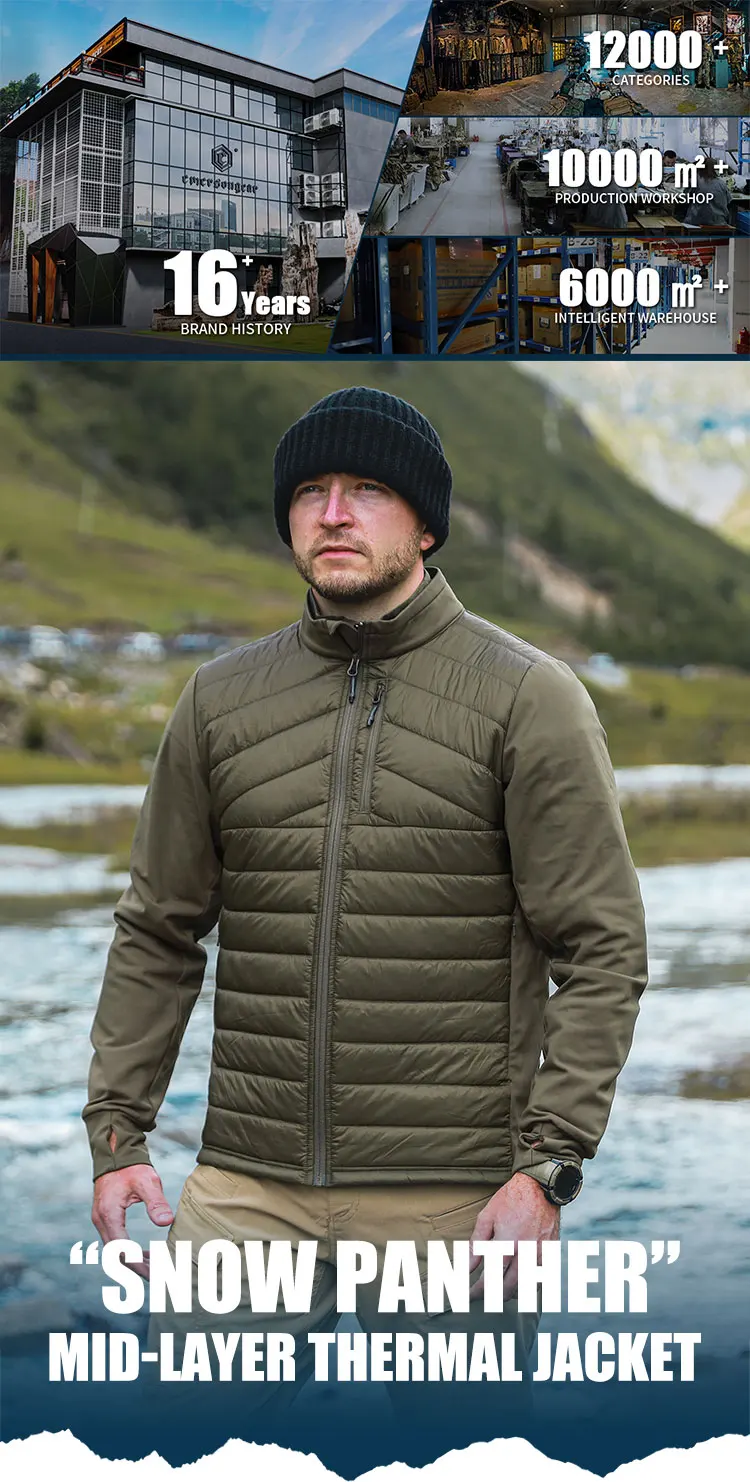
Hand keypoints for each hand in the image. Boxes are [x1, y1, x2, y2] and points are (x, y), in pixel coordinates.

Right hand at [91, 1165, 173, 1277]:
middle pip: (116, 1255)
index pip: (121, 1249)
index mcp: (109, 1214)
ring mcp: (102, 1221)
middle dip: (137, 1268)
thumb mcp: (148, 1182)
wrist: (116, 1154)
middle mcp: (101, 1221)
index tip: (154, 1274)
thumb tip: (167, 1222)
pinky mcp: (106, 1219)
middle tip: (159, 1278)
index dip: (137, 1264)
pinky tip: (146, 1255)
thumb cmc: (132, 1167)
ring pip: (116, 1250)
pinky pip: (117, 1242)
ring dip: (134, 1261)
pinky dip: (130, 1251)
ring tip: (156, 1269)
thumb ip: (156, 1202)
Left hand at [468, 1171, 559, 1300]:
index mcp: (507, 1243)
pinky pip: (540, 1280)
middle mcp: (525, 1253)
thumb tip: (466, 1266)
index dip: (478, 1291)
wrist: (540, 1186)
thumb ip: (476, 1244)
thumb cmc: (511, 1199)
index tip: (469, 1295)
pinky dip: (527, 1286)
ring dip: (509, 1293)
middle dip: (492, 1297)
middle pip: (507, 1289)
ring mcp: (540, 1255)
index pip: (490, 1279)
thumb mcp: (487, 1217)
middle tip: (481, 1294)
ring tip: (497, 1289)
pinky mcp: (550, 1254)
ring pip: (524, 1288)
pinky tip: (517, 1283)